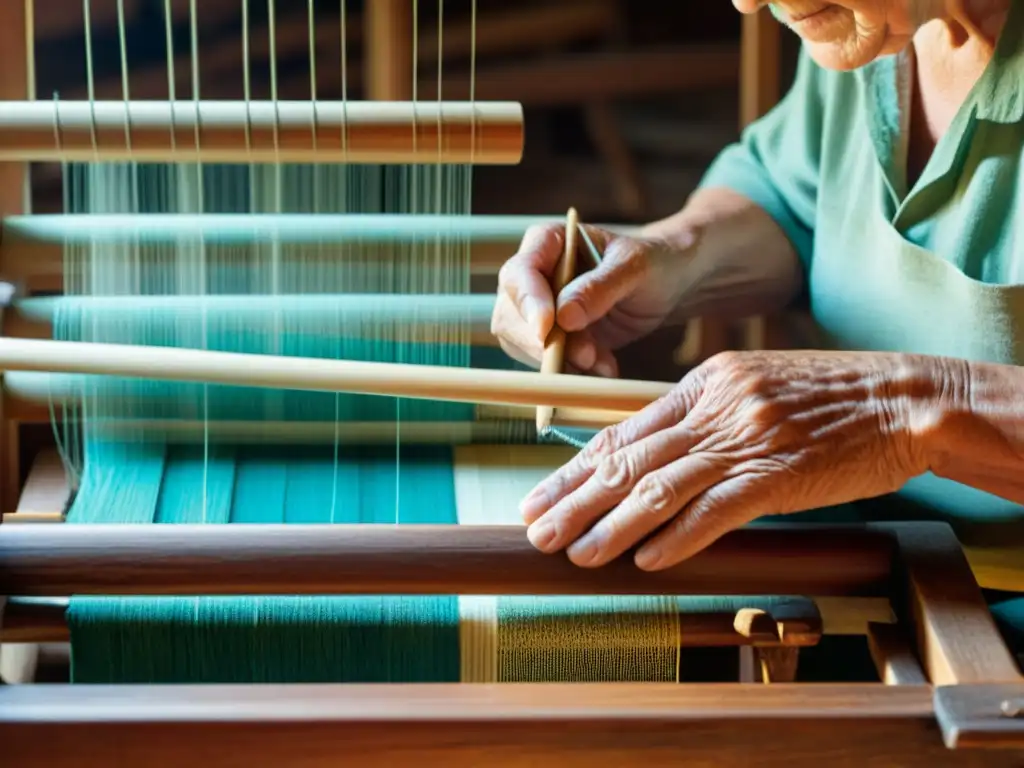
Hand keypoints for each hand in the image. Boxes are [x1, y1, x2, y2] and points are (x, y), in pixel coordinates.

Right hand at [491, 223, 692, 377]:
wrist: (670, 286)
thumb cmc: (654, 263)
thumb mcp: (634, 268)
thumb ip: (599, 287)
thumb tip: (563, 316)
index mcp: (547, 242)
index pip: (519, 273)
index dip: (528, 303)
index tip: (547, 329)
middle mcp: (534, 275)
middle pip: (511, 315)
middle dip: (545, 342)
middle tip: (587, 355)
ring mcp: (540, 309)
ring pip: (524, 345)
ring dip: (561, 362)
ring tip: (603, 363)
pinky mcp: (554, 338)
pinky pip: (547, 363)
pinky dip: (574, 372)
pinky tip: (605, 367)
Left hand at [520, 349, 951, 569]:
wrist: (903, 399)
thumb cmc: (828, 400)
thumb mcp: (753, 389)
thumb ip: (702, 418)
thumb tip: (650, 457)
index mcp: (705, 383)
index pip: (624, 432)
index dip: (575, 468)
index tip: (541, 494)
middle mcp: (717, 408)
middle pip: (629, 460)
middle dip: (575, 499)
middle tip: (535, 529)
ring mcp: (747, 440)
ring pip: (661, 487)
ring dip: (612, 525)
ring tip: (575, 551)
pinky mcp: (781, 474)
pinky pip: (718, 510)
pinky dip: (679, 536)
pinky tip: (647, 559)